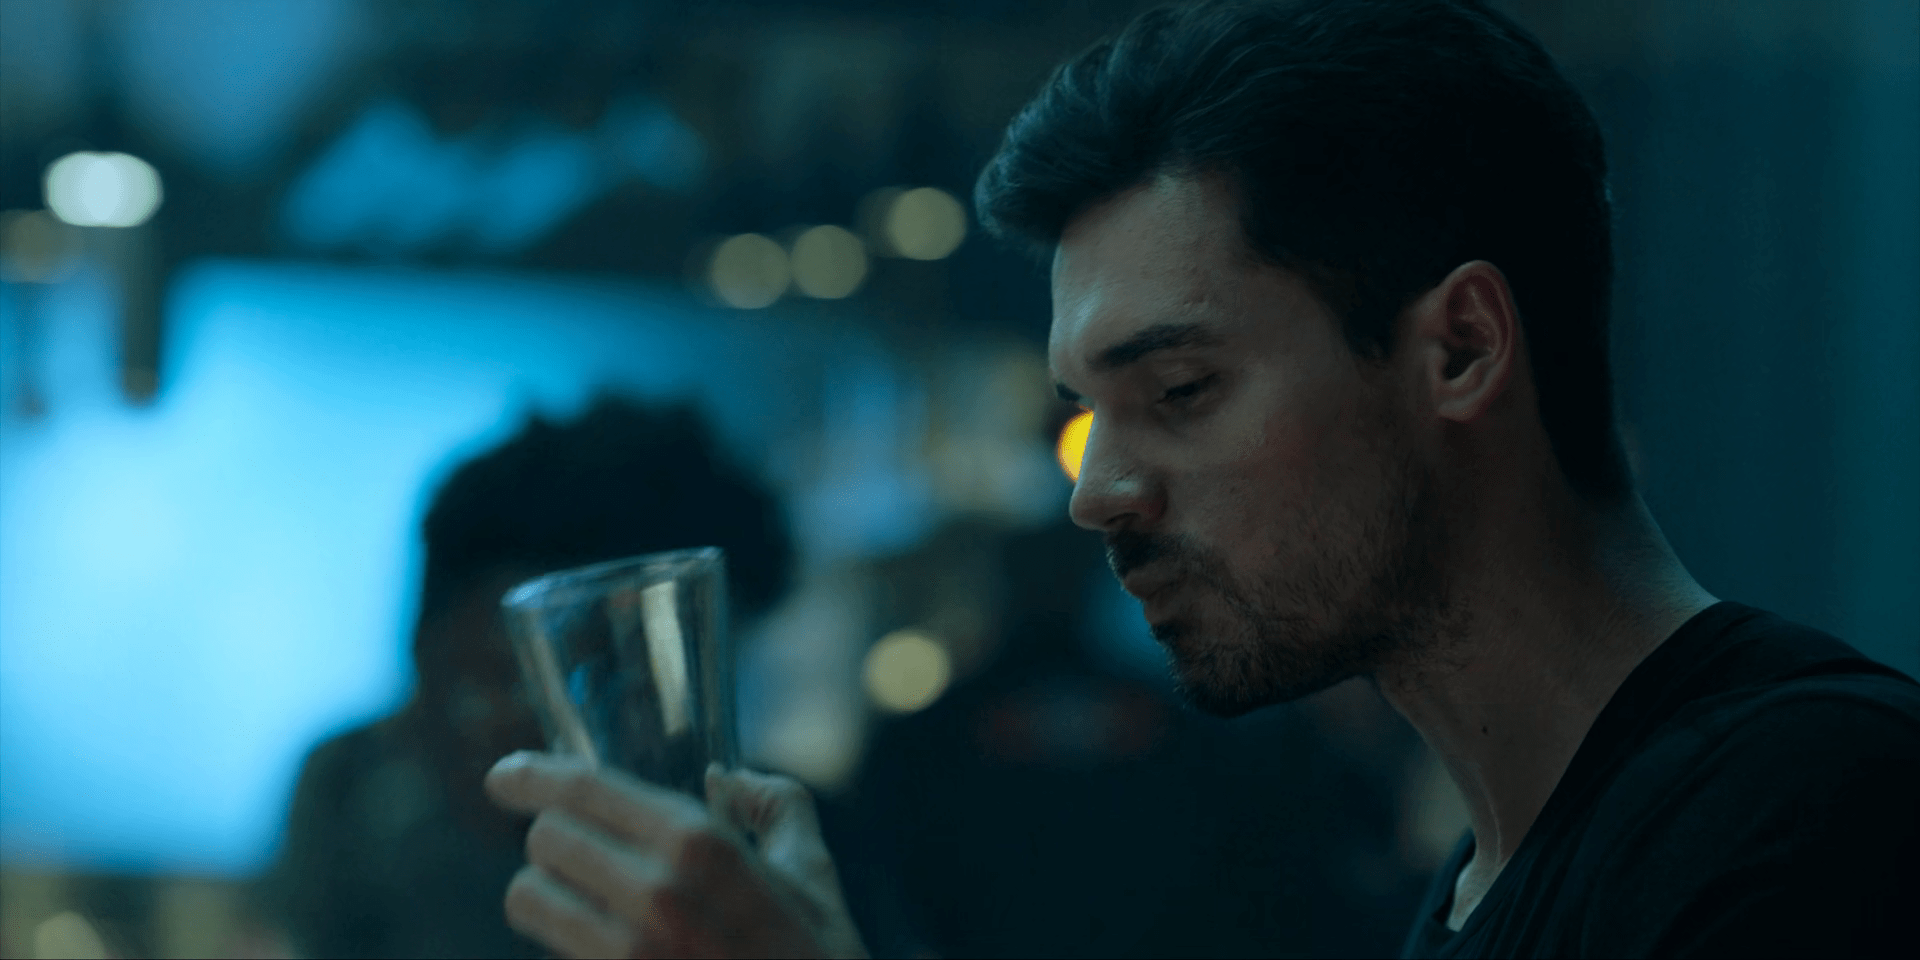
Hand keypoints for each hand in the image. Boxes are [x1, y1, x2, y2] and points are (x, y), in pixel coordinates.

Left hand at [486, 752, 868, 958]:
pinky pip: (552, 950)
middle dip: (555, 838)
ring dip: (546, 891)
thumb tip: (725, 778)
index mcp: (701, 846)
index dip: (532, 776)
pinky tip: (599, 942)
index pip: (587, 790)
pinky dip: (563, 940)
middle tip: (576, 849)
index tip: (504, 775)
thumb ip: (775, 805)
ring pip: (530, 897)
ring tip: (580, 899)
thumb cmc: (816, 955)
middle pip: (547, 839)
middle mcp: (656, 895)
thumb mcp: (814, 872)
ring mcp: (628, 954)